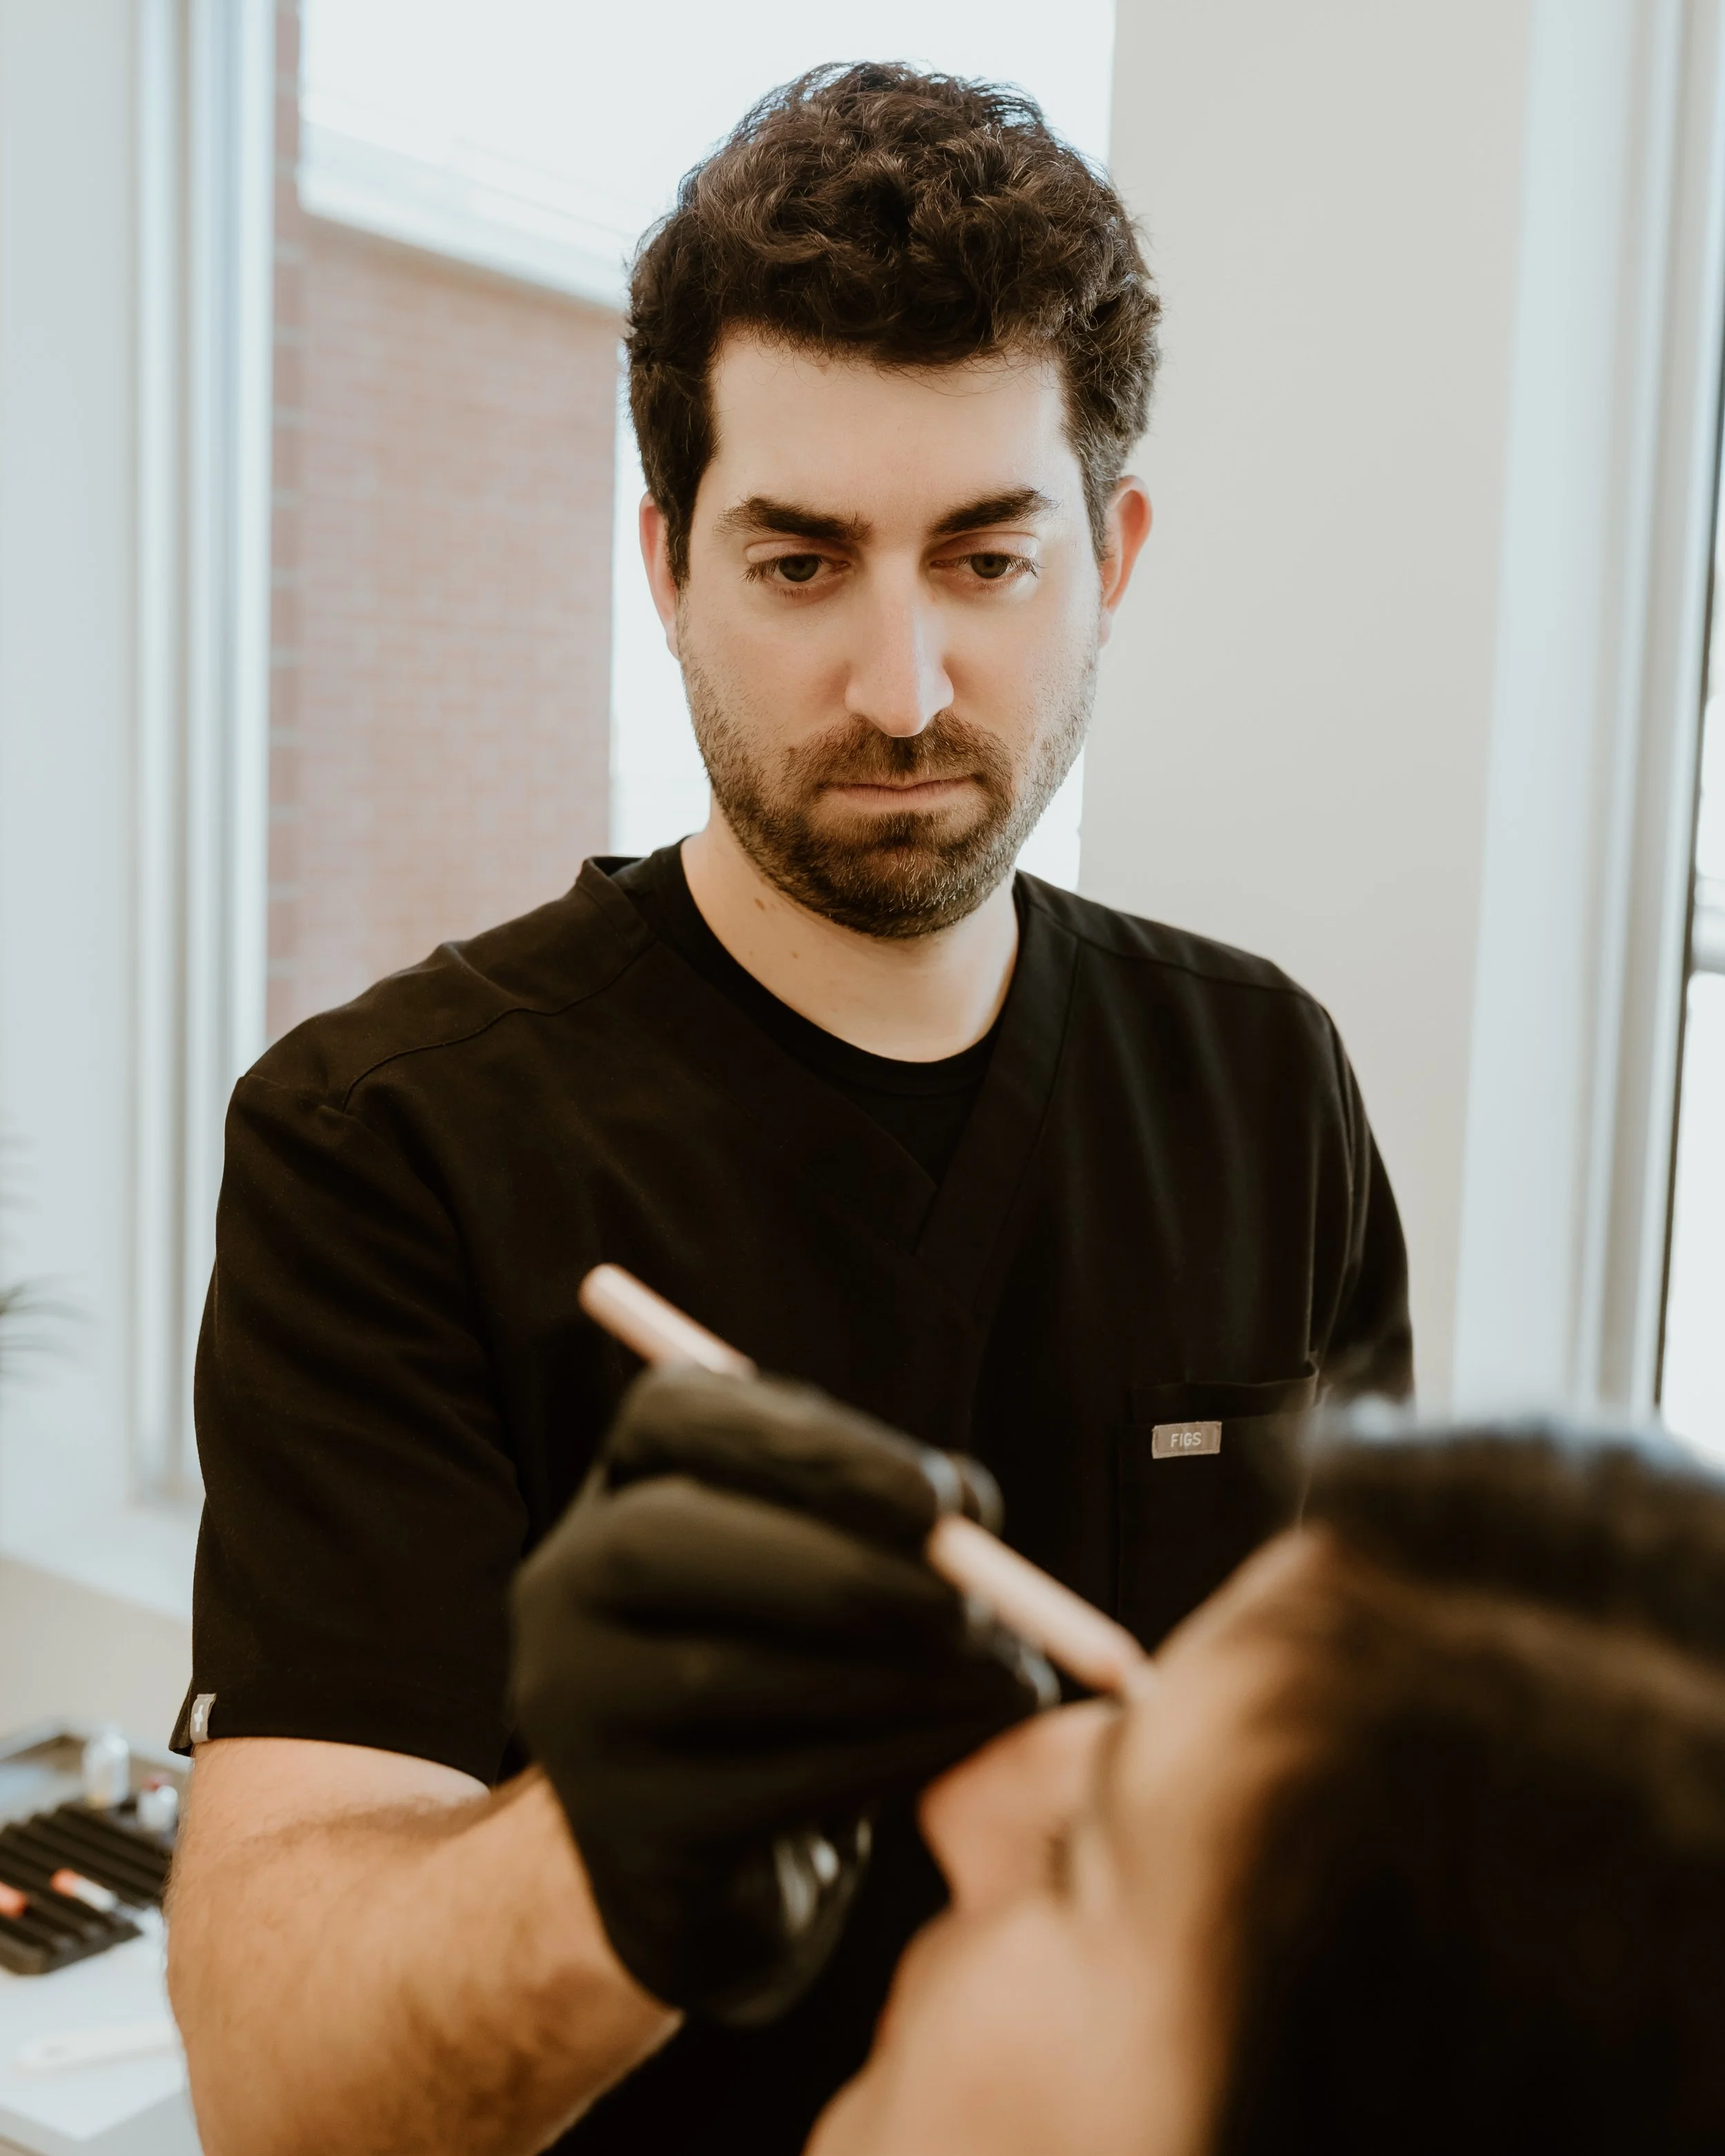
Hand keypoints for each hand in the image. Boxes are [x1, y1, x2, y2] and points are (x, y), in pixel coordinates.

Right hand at [511, 1367, 1053, 2024]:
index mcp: (618, 1488)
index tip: (938, 1495)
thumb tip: (968, 1509)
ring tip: (1010, 1672)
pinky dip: (893, 1754)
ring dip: (892, 1671)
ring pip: (719, 1674)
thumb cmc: (804, 1674)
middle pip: (657, 1541)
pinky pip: (762, 1788)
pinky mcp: (624, 1840)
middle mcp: (562, 1592)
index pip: (672, 1416)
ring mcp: (572, 1722)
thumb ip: (896, 1519)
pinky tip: (975, 1734)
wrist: (733, 1863)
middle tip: (972, 1602)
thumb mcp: (838, 1568)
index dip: (804, 1443)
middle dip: (835, 1565)